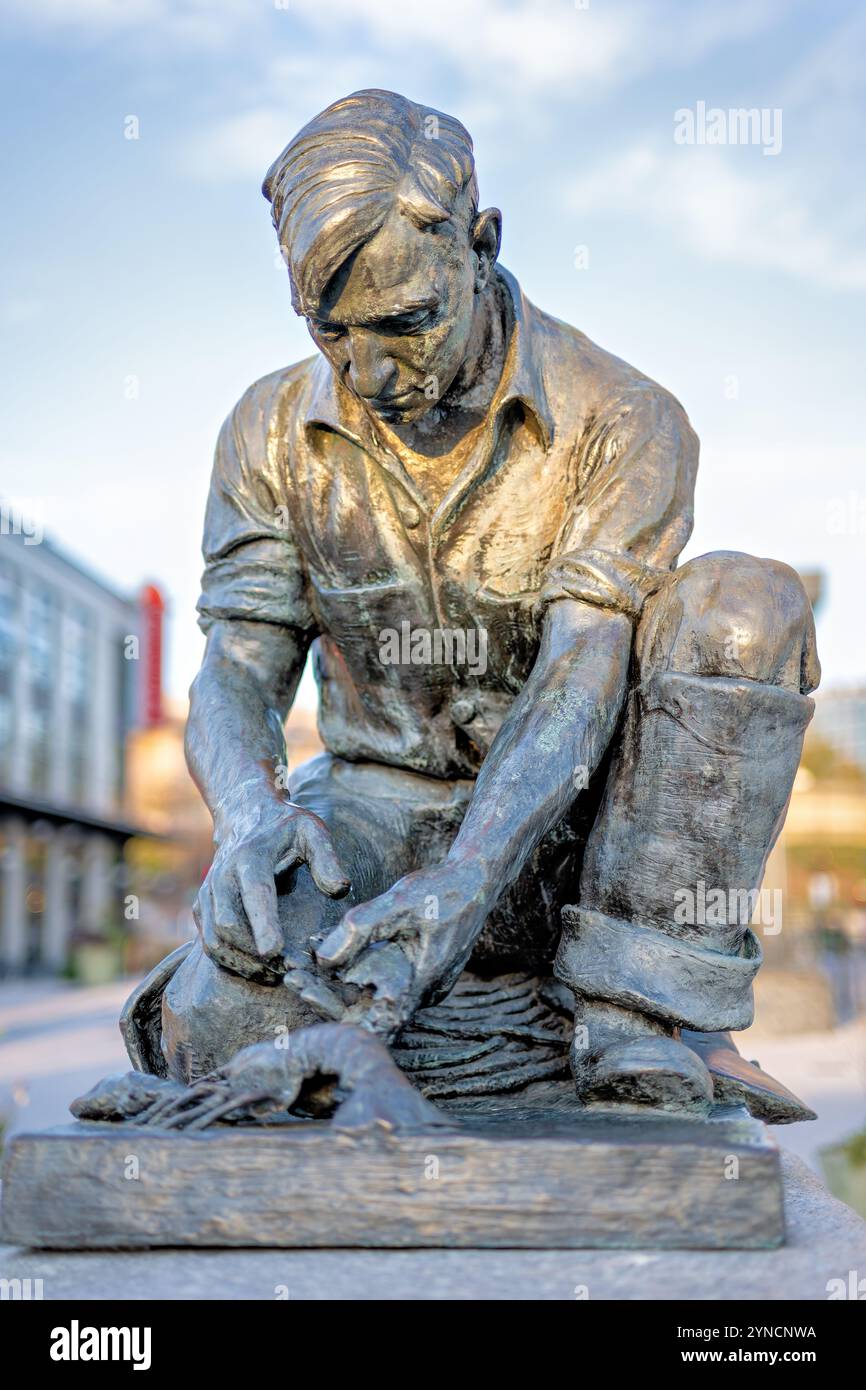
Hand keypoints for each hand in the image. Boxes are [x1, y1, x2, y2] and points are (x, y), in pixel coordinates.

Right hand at [195, 800, 349, 984]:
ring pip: (214, 940)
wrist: (245, 815)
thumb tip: (340, 890)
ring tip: (273, 976)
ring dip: (241, 963)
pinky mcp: (202, 906)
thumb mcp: (312, 831)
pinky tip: (256, 969)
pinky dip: (229, 962)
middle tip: (286, 970)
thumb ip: (328, 859)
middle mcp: (223, 875)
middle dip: (254, 953)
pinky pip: (208, 943)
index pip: (255, 894)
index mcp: (251, 857)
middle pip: (228, 924)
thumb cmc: (286, 828)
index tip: (275, 951)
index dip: (263, 925)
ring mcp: (208, 892)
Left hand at [315, 861, 487, 1037]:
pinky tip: (325, 951)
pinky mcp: (418, 972)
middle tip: (290, 974)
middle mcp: (421, 994)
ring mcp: (422, 985)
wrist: (478, 878)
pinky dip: (353, 969)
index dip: (335, 1013)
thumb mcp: (399, 902)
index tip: (302, 991)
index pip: (371, 1021)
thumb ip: (361, 928)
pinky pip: (381, 979)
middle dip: (327, 994)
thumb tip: (322, 958)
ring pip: (371, 994)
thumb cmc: (442, 889)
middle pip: (365, 1009)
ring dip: (336, 982)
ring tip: (299, 965)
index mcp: (419, 985)